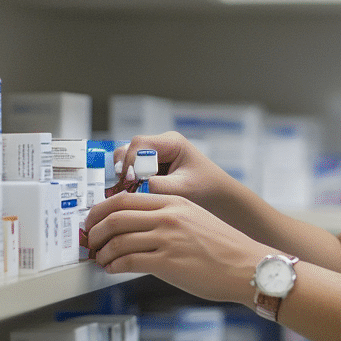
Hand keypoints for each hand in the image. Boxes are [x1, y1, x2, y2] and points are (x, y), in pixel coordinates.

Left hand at [84, 190, 272, 304]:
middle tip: (90, 240)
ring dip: (101, 252)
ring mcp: (167, 239)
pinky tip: (112, 269)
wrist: (247, 267)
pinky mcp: (168, 262)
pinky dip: (113, 266)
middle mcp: (168, 216)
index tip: (93, 220)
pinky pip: (128, 261)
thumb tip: (137, 229)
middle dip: (95, 230)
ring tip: (99, 259)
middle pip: (115, 216)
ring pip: (117, 239)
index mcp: (174, 202)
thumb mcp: (195, 219)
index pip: (125, 198)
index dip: (101, 209)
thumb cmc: (224, 248)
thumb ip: (168, 218)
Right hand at [106, 131, 249, 207]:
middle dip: (123, 167)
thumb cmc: (206, 190)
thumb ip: (159, 186)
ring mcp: (155, 155)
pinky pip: (132, 169)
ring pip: (128, 159)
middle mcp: (161, 144)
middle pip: (130, 148)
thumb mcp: (184, 189)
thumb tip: (135, 187)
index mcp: (172, 142)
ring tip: (125, 191)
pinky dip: (128, 180)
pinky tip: (130, 193)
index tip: (129, 180)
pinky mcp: (152, 167)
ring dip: (124, 174)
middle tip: (123, 186)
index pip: (140, 144)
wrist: (218, 197)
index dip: (130, 161)